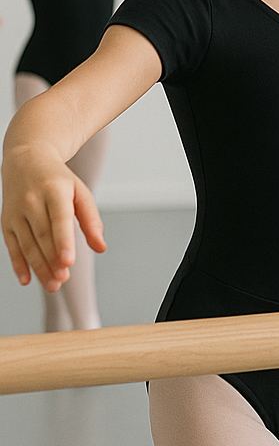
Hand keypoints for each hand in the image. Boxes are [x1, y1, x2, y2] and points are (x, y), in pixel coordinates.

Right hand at [1, 145, 105, 291]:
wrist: (26, 160)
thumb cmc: (59, 180)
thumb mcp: (80, 192)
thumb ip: (91, 220)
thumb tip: (101, 247)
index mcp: (55, 190)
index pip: (59, 218)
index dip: (64, 241)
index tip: (68, 262)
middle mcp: (32, 200)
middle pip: (42, 235)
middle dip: (52, 260)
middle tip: (63, 280)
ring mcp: (16, 211)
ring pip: (27, 243)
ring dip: (38, 266)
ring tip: (53, 285)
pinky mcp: (6, 221)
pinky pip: (11, 245)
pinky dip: (18, 264)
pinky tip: (27, 280)